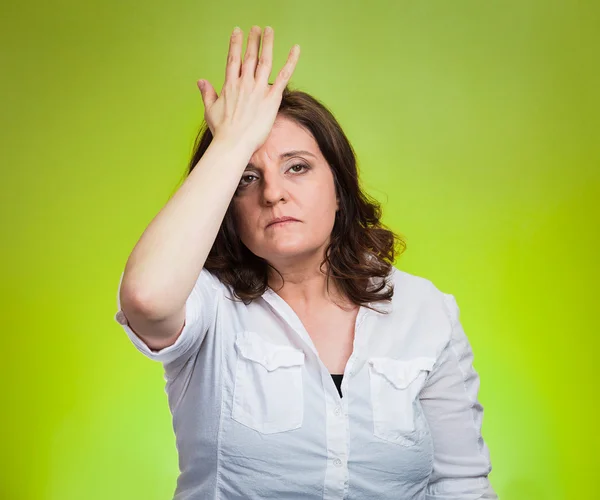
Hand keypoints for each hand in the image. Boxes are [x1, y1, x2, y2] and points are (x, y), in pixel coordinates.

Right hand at [197, 26, 299, 151]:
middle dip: (253, 41)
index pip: (233, 59)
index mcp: (230, 85)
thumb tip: (201, 81)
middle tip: (256, 28)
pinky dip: (291, 62)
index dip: (235, 44)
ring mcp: (259, 90)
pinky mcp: (272, 98)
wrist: (233, 143)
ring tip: (269, 31)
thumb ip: (207, 93)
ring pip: (265, 61)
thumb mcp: (210, 110)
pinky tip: (296, 49)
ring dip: (268, 44)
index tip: (237, 32)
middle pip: (250, 57)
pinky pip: (284, 76)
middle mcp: (245, 83)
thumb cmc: (222, 131)